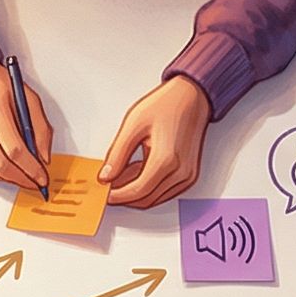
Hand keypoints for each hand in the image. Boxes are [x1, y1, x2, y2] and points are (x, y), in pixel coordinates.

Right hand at [0, 53, 51, 190]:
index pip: (16, 150)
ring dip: (10, 178)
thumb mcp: (28, 97)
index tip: (42, 177)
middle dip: (22, 179)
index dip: (32, 169)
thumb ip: (40, 127)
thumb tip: (43, 157)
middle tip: (35, 182)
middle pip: (2, 165)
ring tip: (24, 177)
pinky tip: (8, 170)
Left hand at [100, 75, 210, 208]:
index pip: (136, 191)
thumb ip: (117, 154)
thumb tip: (105, 176)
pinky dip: (148, 188)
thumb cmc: (167, 105)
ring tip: (120, 173)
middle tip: (107, 186)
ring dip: (135, 192)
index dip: (116, 196)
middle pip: (145, 199)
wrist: (192, 97)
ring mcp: (187, 175)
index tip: (103, 194)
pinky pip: (164, 192)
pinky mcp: (189, 175)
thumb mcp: (133, 125)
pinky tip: (136, 172)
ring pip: (154, 198)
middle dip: (124, 197)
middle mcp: (181, 172)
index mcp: (167, 160)